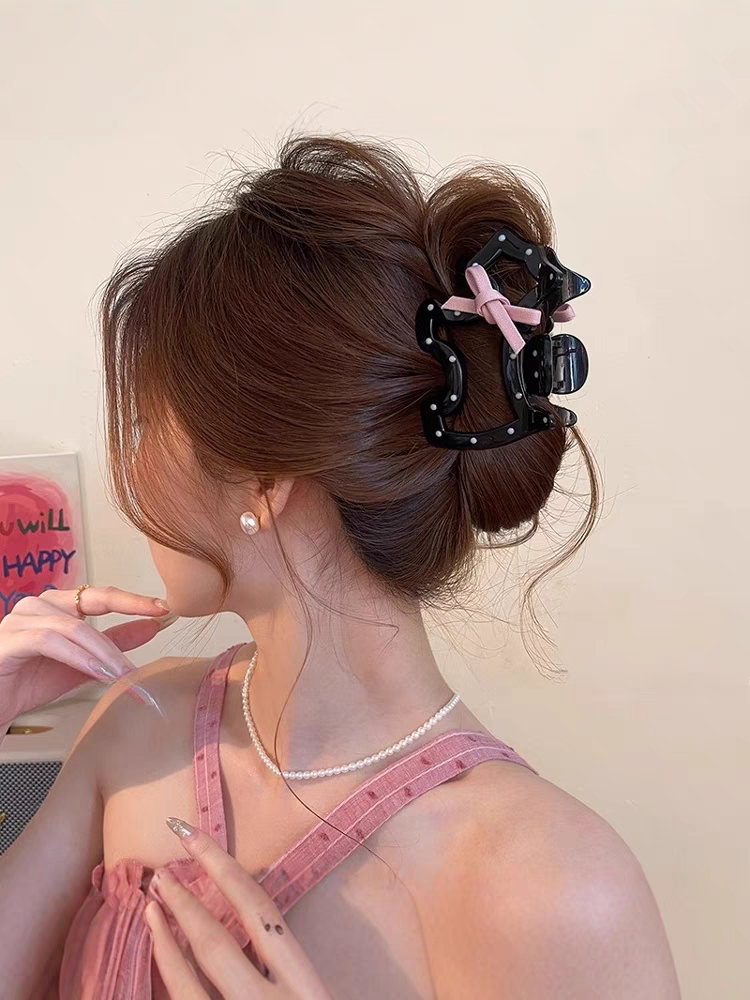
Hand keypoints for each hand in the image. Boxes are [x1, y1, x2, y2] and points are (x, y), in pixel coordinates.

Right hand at [0, 585, 175, 726]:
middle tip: (156, 635)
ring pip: (76, 626)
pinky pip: (51, 641)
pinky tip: (98, 671)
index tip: (164, 607)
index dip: (134, 599)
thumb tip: (151, 627)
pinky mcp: (9, 639)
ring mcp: (20, 619)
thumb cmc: (26, 682)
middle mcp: (38, 604)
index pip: (102, 594)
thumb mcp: (82, 664)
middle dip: (127, 621)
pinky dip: (79, 657)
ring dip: (105, 651)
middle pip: (93, 603)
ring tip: (125, 673)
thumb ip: (113, 644)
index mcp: (57, 605)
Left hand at [145, 818, 334, 998]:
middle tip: (162, 871)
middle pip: (224, 937)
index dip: (226, 870)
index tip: (194, 838)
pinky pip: (186, 999)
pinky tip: (157, 949)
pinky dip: (169, 970)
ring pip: (200, 968)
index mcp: (306, 982)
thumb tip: (257, 941)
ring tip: (152, 903)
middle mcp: (275, 997)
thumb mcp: (318, 998)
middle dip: (188, 900)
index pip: (262, 912)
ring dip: (170, 933)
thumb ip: (290, 973)